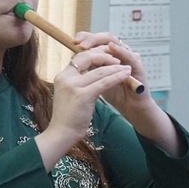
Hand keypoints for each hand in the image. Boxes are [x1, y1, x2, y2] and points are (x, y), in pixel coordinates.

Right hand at [35, 34, 132, 168]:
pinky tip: (126, 75)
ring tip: (127, 67)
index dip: (95, 54)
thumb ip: (76, 82)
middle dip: (105, 56)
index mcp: (62, 76)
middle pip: (88, 58)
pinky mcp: (83, 96)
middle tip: (118, 59)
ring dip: (115, 68)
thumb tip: (89, 73)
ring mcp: (73, 86)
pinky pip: (104, 82)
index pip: (79, 57)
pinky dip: (117, 77)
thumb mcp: (69, 94)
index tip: (107, 57)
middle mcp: (66, 78)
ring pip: (99, 71)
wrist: (61, 133)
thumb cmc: (66, 117)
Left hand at [69, 32, 150, 111]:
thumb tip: (72, 58)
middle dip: (92, 39)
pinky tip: (112, 47)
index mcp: (107, 55)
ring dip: (102, 42)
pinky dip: (120, 50)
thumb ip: (88, 68)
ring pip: (115, 43)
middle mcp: (118, 53)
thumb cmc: (113, 93)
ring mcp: (128, 57)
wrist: (130, 107)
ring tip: (90, 45)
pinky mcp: (138, 65)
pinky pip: (129, 55)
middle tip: (80, 42)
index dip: (85, 38)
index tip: (73, 41)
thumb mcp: (96, 80)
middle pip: (104, 38)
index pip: (96, 40)